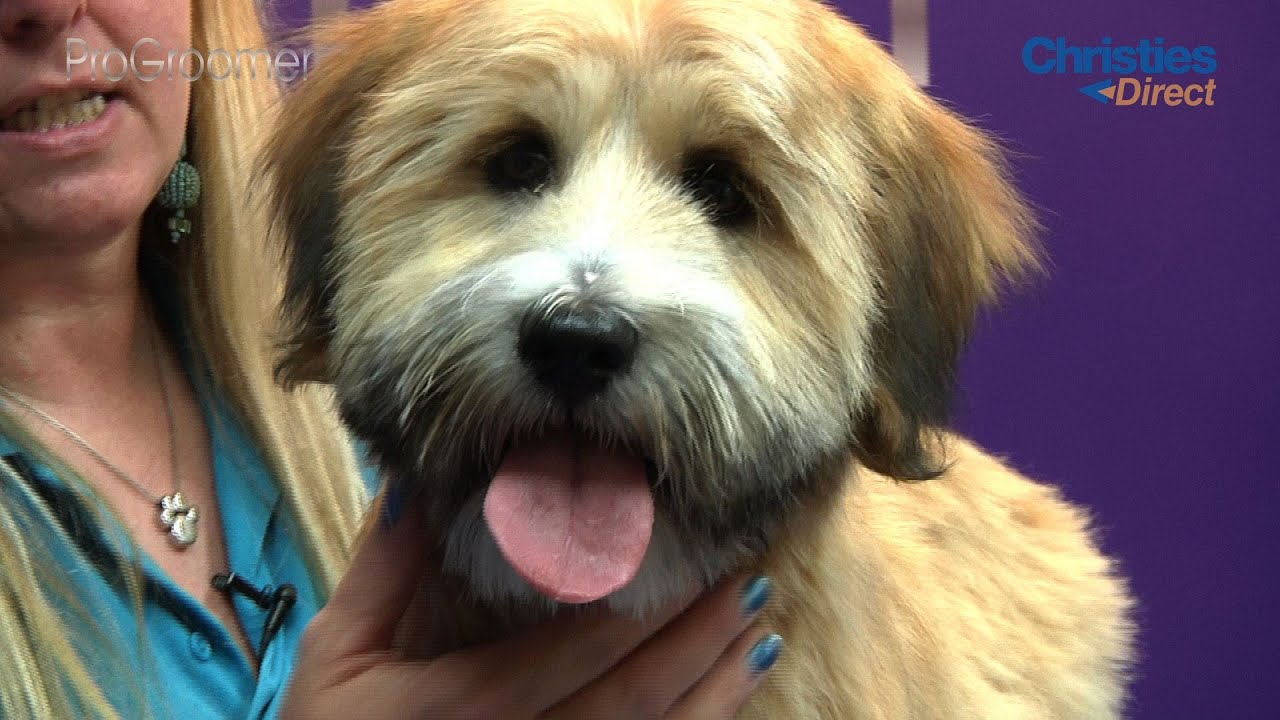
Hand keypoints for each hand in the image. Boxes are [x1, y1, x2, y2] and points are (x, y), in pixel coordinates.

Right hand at [279, 503, 781, 718]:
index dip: (640, 606)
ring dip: (714, 695)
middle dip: (699, 643)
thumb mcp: (337, 652)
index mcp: (468, 705)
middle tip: (752, 587)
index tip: (690, 559)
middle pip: (632, 701)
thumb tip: (417, 483)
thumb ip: (384, 570)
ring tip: (762, 640)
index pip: (574, 650)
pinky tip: (724, 705)